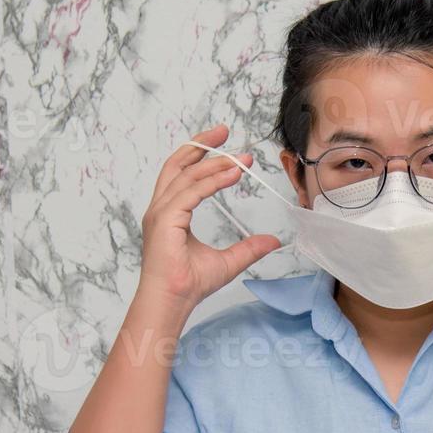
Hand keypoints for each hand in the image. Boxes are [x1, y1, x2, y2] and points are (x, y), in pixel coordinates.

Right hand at [138, 123, 281, 311]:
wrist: (172, 302)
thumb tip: (273, 241)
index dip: (202, 155)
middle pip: (178, 164)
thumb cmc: (188, 285)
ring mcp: (160, 213)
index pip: (183, 174)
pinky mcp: (164, 221)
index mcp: (170, 213)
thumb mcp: (228, 262)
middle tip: (224, 130)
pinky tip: (233, 174)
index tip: (226, 144)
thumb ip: (248, 248)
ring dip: (215, 163)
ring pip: (187, 176)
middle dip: (201, 144)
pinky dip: (212, 182)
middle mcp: (161, 209)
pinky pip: (190, 193)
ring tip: (241, 158)